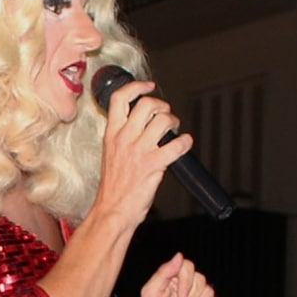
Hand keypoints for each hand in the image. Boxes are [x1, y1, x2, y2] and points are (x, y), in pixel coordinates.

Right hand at [92, 76, 188, 231]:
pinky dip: (185, 142)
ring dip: (174, 122)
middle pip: (146, 104)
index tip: (148, 86)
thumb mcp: (111, 155)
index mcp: (111, 134)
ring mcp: (139, 151)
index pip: (120, 99)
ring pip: (163, 120)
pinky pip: (177, 144)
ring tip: (174, 131)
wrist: (112, 211)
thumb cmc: (113, 188)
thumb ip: (124, 138)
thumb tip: (143, 125)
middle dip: (161, 106)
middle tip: (165, 115)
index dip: (137, 87)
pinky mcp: (153, 164)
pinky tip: (184, 144)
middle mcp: (124, 138)